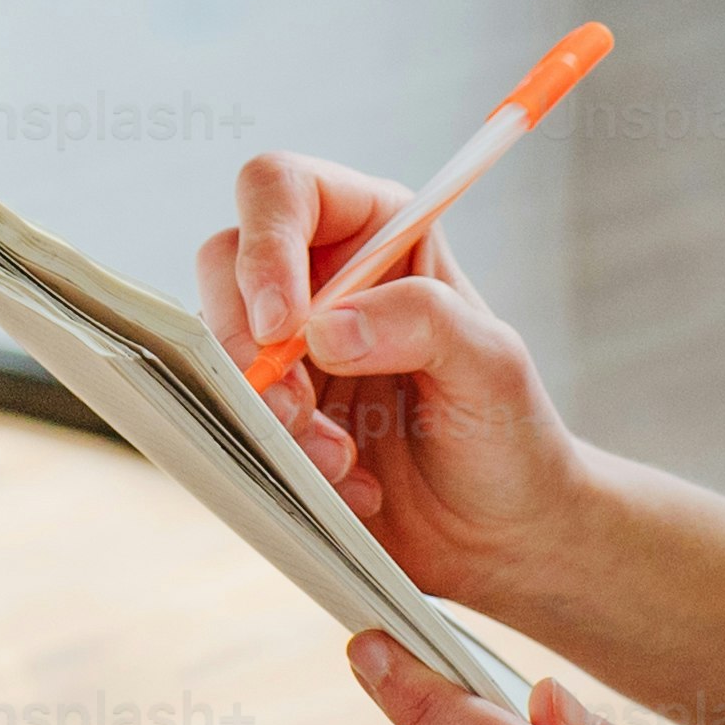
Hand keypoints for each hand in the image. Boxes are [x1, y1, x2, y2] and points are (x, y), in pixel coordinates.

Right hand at [193, 150, 592, 619]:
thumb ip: (425, 321)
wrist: (497, 535)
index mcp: (376, 233)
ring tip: (341, 460)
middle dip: (245, 341)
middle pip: (224, 261)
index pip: (284, 189)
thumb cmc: (508, 434)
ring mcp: (285, 351)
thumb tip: (325, 325)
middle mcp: (319, 280)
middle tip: (295, 407)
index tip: (283, 324)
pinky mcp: (267, 415)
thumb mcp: (492, 367)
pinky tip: (342, 485)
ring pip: (216, 348)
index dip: (267, 243)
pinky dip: (274, 458)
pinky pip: (227, 419)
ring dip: (266, 412)